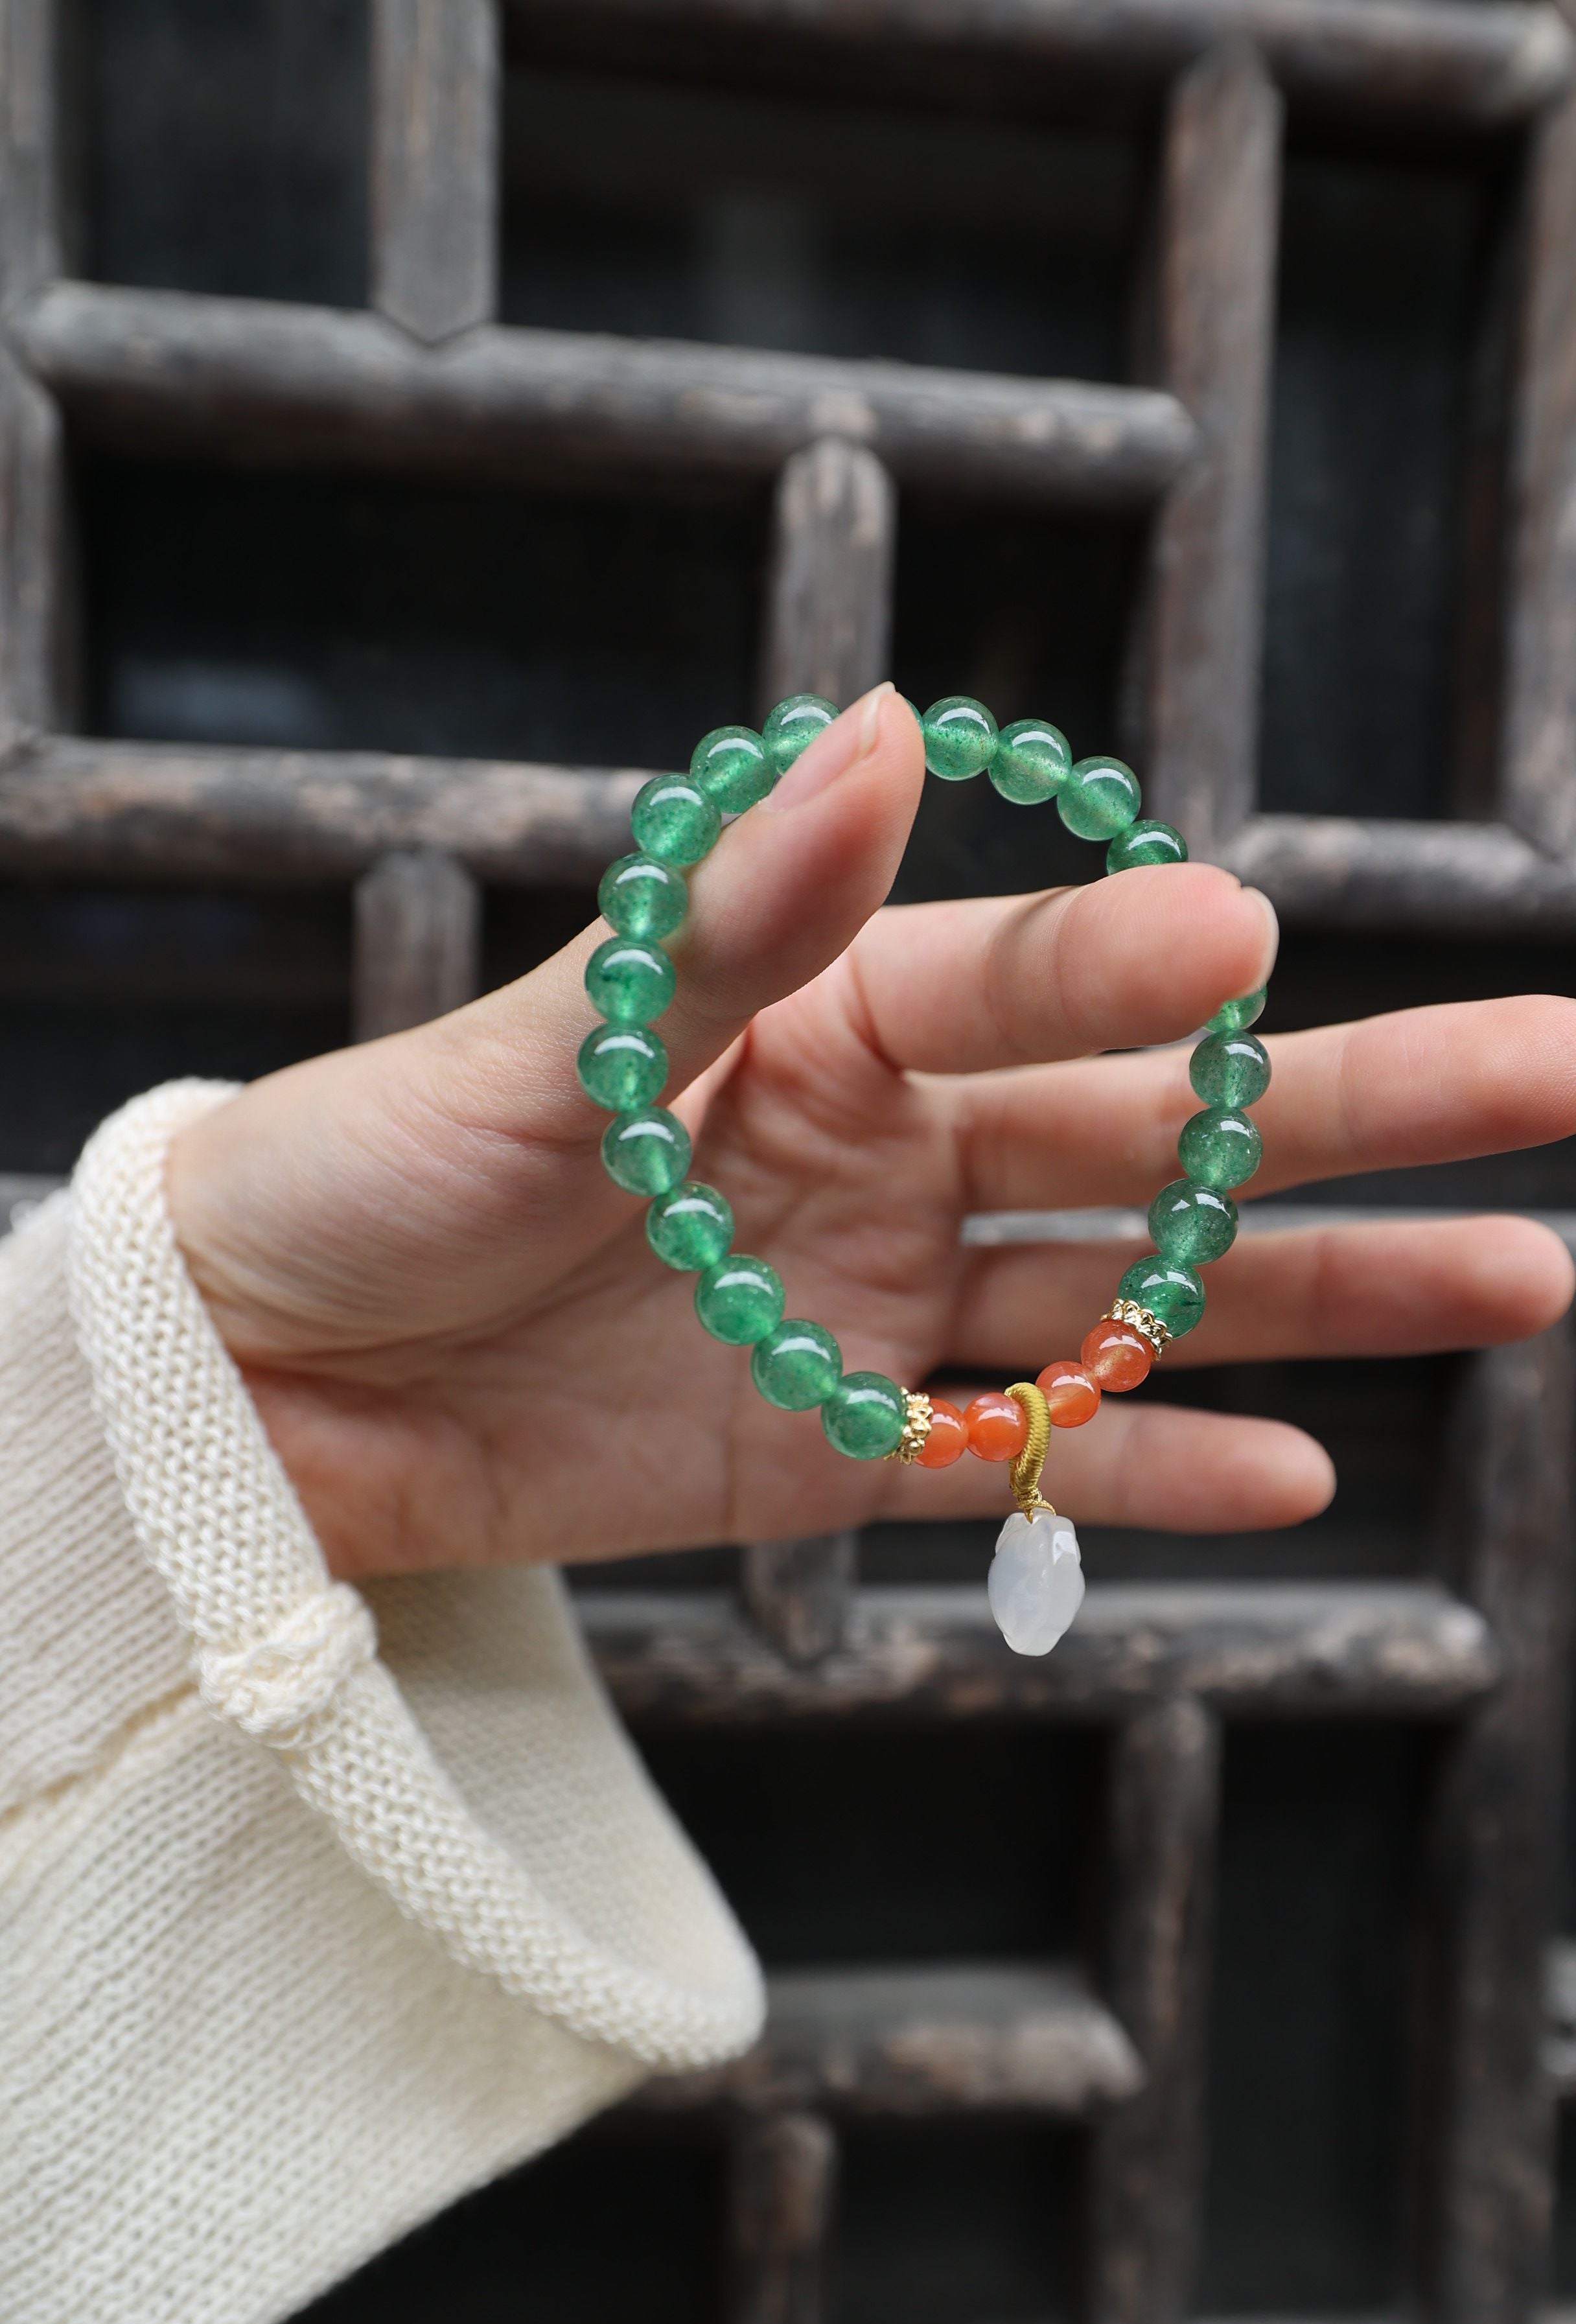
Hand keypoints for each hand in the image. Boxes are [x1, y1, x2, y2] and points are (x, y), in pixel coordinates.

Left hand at [165, 688, 1575, 1577]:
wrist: (269, 1382)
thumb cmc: (374, 1170)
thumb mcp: (541, 1046)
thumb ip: (723, 922)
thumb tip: (871, 725)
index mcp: (813, 1026)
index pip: (1015, 990)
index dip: (1129, 971)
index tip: (1255, 941)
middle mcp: (883, 1156)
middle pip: (1146, 1136)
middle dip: (1346, 1114)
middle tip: (1548, 1082)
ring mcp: (879, 1309)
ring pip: (1137, 1300)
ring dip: (1318, 1294)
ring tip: (1515, 1273)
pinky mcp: (842, 1452)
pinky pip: (1028, 1461)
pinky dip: (1151, 1470)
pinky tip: (1301, 1470)